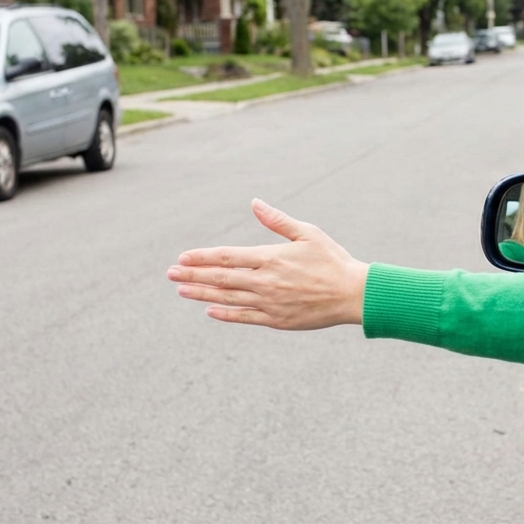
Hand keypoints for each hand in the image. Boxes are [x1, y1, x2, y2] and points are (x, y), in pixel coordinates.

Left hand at [167, 199, 369, 329]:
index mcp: (271, 257)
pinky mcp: (277, 319)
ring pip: (227, 298)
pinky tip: (209, 310)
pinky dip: (225, 314)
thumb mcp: (307, 233)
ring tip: (181, 290)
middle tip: (170, 273)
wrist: (353, 294)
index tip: (183, 257)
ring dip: (202, 293)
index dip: (202, 257)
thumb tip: (255, 203)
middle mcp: (266, 281)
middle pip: (221, 278)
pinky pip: (245, 317)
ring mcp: (270, 302)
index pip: (227, 256)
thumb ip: (277, 221)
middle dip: (193, 275)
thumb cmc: (332, 259)